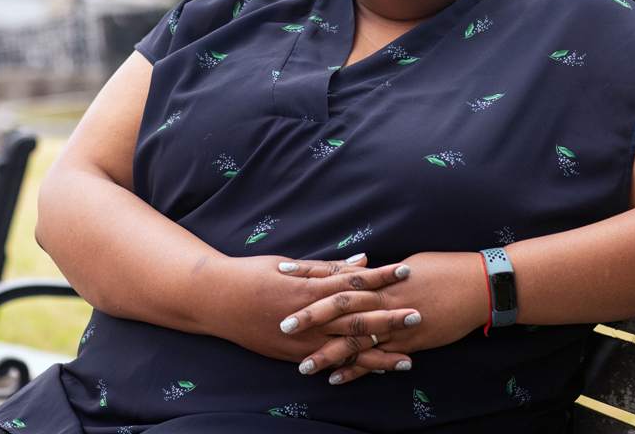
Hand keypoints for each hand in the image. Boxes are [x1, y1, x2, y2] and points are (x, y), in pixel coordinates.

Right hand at [200, 253, 413, 367]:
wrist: (216, 301)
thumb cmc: (252, 274)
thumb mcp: (290, 265)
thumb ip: (327, 268)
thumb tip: (362, 262)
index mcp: (308, 287)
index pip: (353, 282)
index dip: (380, 277)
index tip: (405, 271)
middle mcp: (308, 317)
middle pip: (356, 318)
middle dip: (389, 318)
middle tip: (418, 314)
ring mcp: (301, 341)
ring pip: (347, 349)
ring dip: (378, 354)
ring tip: (407, 358)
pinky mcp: (293, 356)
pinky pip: (329, 363)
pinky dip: (352, 368)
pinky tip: (372, 372)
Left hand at [279, 252, 490, 383]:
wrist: (478, 285)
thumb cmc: (445, 269)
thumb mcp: (408, 265)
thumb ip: (381, 274)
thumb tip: (363, 270)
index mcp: (380, 276)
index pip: (337, 274)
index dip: (309, 274)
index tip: (284, 273)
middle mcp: (384, 298)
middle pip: (340, 307)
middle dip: (311, 317)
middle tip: (281, 324)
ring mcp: (396, 322)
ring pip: (355, 339)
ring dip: (328, 353)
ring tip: (302, 365)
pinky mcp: (409, 341)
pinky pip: (378, 358)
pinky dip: (357, 370)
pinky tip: (336, 380)